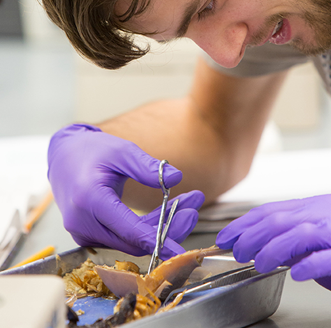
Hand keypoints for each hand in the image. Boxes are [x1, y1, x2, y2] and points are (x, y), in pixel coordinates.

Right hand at [48, 123, 204, 256]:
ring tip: (188, 204)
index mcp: (89, 200)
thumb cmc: (93, 150)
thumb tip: (176, 177)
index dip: (158, 241)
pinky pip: (123, 237)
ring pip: (130, 241)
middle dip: (168, 228)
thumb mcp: (122, 151)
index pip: (129, 230)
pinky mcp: (90, 234)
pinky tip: (167, 211)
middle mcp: (83, 222)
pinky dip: (146, 228)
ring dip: (161, 227)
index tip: (181, 251)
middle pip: (133, 240)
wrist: (65, 156)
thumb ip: (147, 166)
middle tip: (193, 208)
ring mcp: (84, 232)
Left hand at [216, 194, 330, 324]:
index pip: (273, 209)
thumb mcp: (317, 245)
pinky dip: (309, 265)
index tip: (227, 236)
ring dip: (272, 249)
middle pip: (281, 219)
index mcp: (319, 207)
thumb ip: (292, 240)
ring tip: (258, 263)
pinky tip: (297, 274)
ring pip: (299, 233)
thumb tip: (258, 243)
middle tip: (237, 252)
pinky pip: (328, 258)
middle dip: (251, 236)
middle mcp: (329, 213)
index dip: (245, 223)